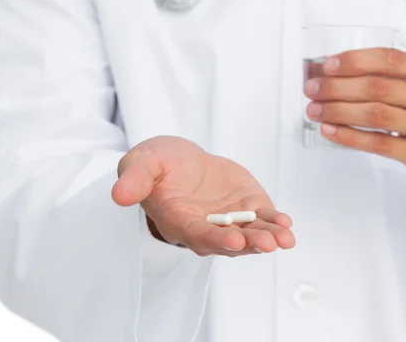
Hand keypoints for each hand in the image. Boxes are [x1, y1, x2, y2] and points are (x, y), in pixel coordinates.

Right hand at [111, 136, 295, 256]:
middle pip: (228, 241)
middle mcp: (205, 226)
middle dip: (249, 244)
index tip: (233, 241)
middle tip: (268, 244)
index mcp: (177, 220)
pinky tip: (286, 224)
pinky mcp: (246, 207)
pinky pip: (262, 218)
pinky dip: (275, 222)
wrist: (181, 160)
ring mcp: (229, 219)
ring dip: (267, 237)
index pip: (196, 235)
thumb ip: (135, 179)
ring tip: (285, 238)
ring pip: (250, 234)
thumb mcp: (142, 162)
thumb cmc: (158, 164)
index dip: (214, 239)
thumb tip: (119, 194)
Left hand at [304, 48, 405, 214]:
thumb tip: (339, 72)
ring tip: (314, 110)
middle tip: (312, 90)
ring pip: (375, 114)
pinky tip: (330, 131)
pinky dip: (350, 137)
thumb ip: (394, 78)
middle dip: (337, 87)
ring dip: (337, 111)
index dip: (354, 60)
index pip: (389, 59)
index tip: (328, 66)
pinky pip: (379, 143)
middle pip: (377, 87)